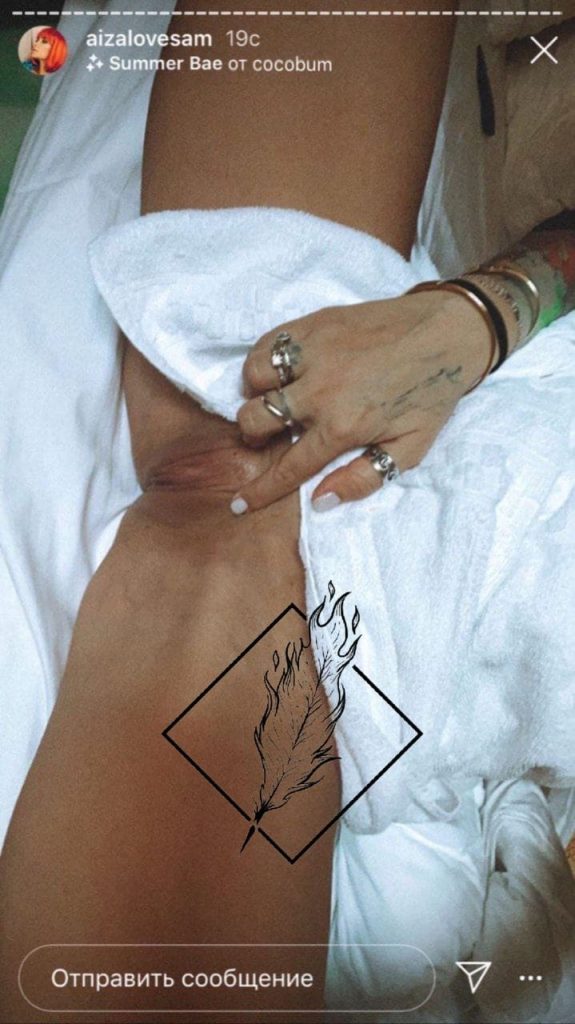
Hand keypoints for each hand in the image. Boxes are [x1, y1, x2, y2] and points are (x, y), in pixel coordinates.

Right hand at [231, 288, 494, 513]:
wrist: (449, 332)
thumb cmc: (431, 393)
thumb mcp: (410, 449)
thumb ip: (363, 478)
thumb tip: (320, 501)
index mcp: (344, 426)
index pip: (289, 467)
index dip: (260, 491)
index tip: (239, 505)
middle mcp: (320, 391)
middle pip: (256, 420)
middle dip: (255, 435)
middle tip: (272, 434)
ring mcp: (313, 353)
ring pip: (253, 379)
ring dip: (257, 395)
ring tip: (277, 398)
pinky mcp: (313, 323)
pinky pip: (265, 344)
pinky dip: (263, 361)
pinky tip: (280, 370)